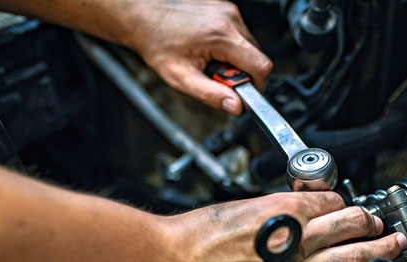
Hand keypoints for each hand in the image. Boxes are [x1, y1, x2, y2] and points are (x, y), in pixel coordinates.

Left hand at [123, 0, 272, 114]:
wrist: (144, 18)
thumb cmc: (158, 43)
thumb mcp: (181, 78)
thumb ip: (211, 95)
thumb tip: (236, 106)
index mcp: (221, 35)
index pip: (261, 66)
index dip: (257, 86)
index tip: (242, 93)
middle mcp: (230, 19)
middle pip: (257, 57)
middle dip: (241, 73)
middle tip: (216, 76)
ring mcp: (229, 11)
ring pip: (250, 47)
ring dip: (235, 60)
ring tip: (210, 60)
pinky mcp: (226, 9)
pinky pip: (240, 35)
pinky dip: (229, 47)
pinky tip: (209, 48)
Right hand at [161, 192, 406, 261]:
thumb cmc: (199, 234)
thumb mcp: (246, 205)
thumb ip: (281, 207)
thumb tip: (305, 209)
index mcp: (287, 208)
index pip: (334, 202)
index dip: (345, 203)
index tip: (350, 208)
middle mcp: (297, 238)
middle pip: (352, 227)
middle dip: (372, 225)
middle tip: (383, 226)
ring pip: (351, 260)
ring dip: (377, 255)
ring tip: (390, 251)